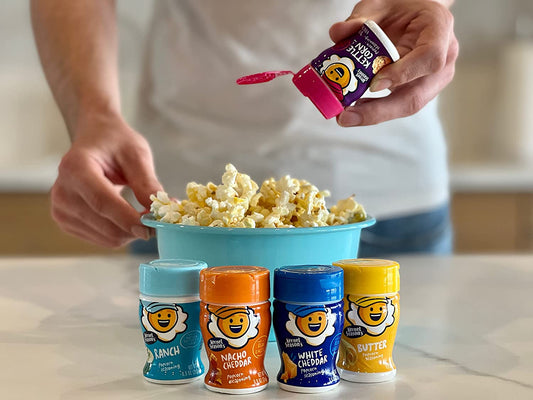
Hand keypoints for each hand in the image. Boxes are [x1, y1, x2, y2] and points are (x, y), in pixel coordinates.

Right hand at [50, 115, 162, 247]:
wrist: (94, 139)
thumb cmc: (115, 143)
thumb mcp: (136, 154)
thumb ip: (147, 183)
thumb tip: (159, 213)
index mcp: (76, 168)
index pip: (103, 202)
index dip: (129, 218)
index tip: (153, 227)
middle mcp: (62, 191)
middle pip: (105, 225)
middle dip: (136, 227)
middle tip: (158, 218)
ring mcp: (61, 209)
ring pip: (107, 238)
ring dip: (130, 231)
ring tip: (141, 212)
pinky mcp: (66, 222)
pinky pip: (102, 239)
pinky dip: (120, 233)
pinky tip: (125, 216)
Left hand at [330, 0, 458, 126]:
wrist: (416, 11)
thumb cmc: (402, 6)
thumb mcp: (379, 4)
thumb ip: (359, 18)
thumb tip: (337, 33)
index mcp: (439, 28)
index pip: (429, 57)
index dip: (402, 74)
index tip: (374, 84)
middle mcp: (444, 57)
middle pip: (416, 95)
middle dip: (379, 110)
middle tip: (347, 115)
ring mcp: (436, 78)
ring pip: (408, 105)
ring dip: (375, 114)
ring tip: (346, 116)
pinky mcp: (423, 89)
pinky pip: (401, 104)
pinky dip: (376, 109)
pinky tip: (355, 110)